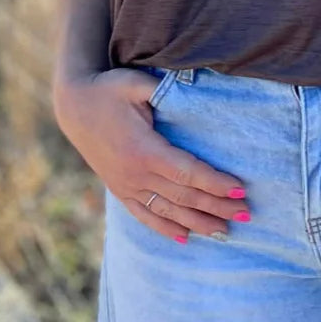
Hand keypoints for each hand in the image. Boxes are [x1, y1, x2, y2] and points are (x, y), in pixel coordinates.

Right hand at [52, 68, 250, 241]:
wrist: (74, 107)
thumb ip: (163, 88)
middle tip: (247, 213)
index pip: (187, 172)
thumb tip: (194, 86)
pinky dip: (166, 228)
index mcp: (144, 150)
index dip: (214, 183)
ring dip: (199, 222)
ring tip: (226, 231)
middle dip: (217, 206)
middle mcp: (136, 175)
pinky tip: (186, 238)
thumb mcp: (135, 83)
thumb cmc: (109, 90)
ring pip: (168, 211)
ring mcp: (127, 186)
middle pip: (184, 196)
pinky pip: (145, 215)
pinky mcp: (120, 190)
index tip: (239, 190)